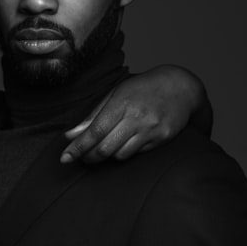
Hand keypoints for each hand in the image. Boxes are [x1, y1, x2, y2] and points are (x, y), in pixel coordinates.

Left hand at [60, 65, 207, 163]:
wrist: (181, 87)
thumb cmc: (143, 89)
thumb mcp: (116, 94)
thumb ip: (93, 116)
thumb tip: (71, 135)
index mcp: (121, 103)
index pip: (94, 131)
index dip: (77, 147)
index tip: (65, 158)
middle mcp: (137, 118)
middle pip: (105, 148)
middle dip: (88, 157)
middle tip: (81, 157)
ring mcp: (151, 130)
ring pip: (120, 155)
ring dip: (107, 156)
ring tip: (101, 149)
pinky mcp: (162, 139)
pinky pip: (137, 153)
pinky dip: (125, 152)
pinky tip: (124, 143)